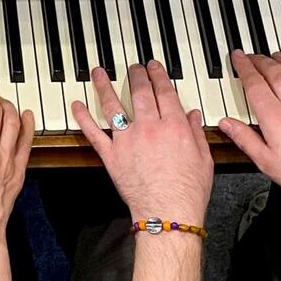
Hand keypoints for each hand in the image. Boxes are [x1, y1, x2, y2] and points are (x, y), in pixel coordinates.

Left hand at [72, 62, 212, 225]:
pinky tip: (77, 105)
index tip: (153, 67)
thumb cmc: (188, 191)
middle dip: (136, 75)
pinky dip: (83, 118)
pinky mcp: (111, 156)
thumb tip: (192, 115)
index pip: (164, 92)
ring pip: (112, 106)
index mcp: (173, 126)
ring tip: (99, 72)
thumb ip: (196, 133)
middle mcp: (148, 128)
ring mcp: (127, 140)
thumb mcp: (204, 159)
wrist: (168, 214)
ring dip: (104, 86)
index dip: (158, 76)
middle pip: (139, 93)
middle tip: (132, 66)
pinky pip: (93, 133)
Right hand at [217, 51, 280, 210]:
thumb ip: (244, 138)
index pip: (255, 83)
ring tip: (278, 56)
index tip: (238, 57)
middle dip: (262, 60)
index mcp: (274, 116)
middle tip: (253, 55)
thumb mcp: (265, 162)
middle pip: (276, 73)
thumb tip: (226, 123)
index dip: (244, 67)